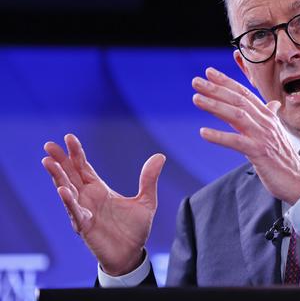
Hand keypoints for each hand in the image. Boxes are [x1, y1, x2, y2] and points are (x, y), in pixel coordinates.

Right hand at [41, 134, 165, 275]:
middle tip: (49, 145)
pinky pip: (74, 212)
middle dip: (60, 160)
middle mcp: (88, 198)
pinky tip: (62, 190)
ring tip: (48, 161)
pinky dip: (68, 201)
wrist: (132, 254)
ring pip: (66, 190)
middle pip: (70, 175)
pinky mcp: (84, 226)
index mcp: (100, 189)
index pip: (84, 167)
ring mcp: (84, 211)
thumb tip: (160, 156)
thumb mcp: (146, 201)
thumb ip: (149, 179)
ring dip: (57, 176)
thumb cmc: (135, 229)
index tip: (69, 137)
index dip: (76, 153)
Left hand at [192, 67, 299, 203]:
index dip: (227, 82)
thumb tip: (272, 104)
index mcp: (267, 117)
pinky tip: (204, 132)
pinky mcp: (260, 153)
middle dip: (216, 89)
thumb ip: (270, 117)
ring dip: (215, 106)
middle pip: (239, 100)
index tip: (209, 72)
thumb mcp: (276, 133)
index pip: (245, 94)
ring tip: (196, 98)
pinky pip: (237, 142)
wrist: (298, 180)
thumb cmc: (284, 158)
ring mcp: (263, 137)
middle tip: (196, 81)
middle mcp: (266, 122)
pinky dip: (219, 136)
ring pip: (237, 116)